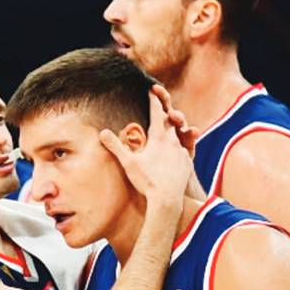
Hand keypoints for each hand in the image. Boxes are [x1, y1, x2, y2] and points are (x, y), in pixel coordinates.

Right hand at [98, 90, 196, 208]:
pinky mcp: (187, 162)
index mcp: (158, 137)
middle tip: (160, 106)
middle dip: (164, 112)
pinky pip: (184, 149)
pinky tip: (174, 152)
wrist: (167, 199)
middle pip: (170, 120)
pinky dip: (178, 147)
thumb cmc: (147, 180)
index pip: (157, 111)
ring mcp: (181, 151)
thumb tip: (102, 132)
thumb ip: (116, 146)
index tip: (151, 89)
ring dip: (171, 131)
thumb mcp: (128, 162)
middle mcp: (173, 140)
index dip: (153, 99)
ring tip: (166, 131)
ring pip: (178, 135)